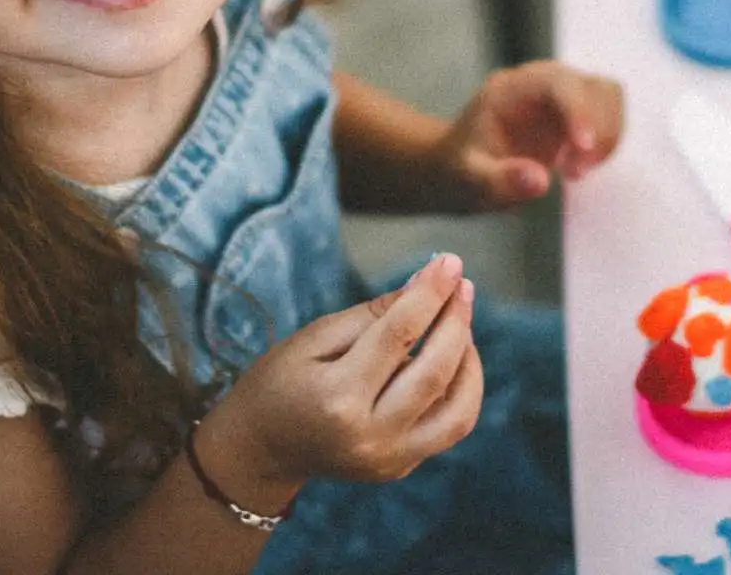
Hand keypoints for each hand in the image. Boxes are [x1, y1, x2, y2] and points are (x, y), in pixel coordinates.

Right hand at [198, 254, 482, 498]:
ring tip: (460, 323)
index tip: (449, 261)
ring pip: (457, 410)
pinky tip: (453, 358)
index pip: (399, 335)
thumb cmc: (280, 382)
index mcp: (338, 397)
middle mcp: (369, 436)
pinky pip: (449, 428)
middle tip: (462, 284)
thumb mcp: (314, 337)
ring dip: (469, 361)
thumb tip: (425, 283)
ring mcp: (388, 460)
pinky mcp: (399, 468)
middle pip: (434, 371)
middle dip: (455, 320)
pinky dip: (461, 390)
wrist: (261, 449)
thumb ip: (373, 314)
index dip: (429, 293)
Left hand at [438, 60, 624, 210]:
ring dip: (607, 136)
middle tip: (576, 172)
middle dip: (598, 129)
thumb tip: (540, 181)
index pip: (556, 83)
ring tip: (575, 171)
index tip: (583, 148)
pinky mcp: (576, 112)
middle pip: (593, 85)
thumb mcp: (468, 182)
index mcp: (510, 89)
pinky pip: (609, 115)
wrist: (459, 169)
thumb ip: (499, 181)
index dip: (578, 110)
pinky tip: (576, 169)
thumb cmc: (461, 171)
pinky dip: (606, 142)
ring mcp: (562, 95)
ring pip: (609, 96)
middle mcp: (541, 83)